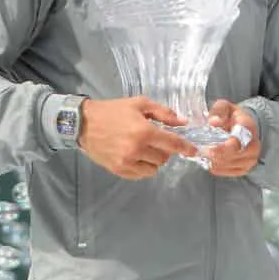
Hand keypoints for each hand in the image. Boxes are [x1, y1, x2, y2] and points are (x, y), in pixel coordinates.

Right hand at [79, 97, 196, 179]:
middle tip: (157, 140)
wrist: (83, 123)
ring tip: (146, 149)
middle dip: (165, 150)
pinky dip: (143, 167)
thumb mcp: (140, 104)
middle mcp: (137, 149)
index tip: (194, 151)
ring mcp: (127, 162)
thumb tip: (183, 122)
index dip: (186, 148)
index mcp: (144, 131)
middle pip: (164, 157)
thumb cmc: (113, 111)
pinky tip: (137, 156)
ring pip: (154, 168)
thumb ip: (164, 113)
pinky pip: (140, 175)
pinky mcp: (118, 170)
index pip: (173, 144)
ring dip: (155, 160)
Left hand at [205, 99, 261, 176]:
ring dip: (214, 160)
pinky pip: (225, 171)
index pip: (239, 141)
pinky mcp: (244, 169)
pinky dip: (215, 166)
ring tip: (205, 152)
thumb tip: (213, 123)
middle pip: (233, 156)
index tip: (210, 148)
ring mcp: (250, 159)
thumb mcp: (225, 107)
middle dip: (216, 154)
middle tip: (203, 150)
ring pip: (227, 164)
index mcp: (249, 128)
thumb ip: (218, 111)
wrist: (244, 128)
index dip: (224, 147)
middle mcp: (254, 146)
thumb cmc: (233, 117)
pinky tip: (210, 159)